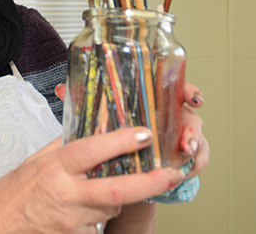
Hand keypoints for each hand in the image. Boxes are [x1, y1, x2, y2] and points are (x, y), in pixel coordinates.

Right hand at [0, 128, 184, 233]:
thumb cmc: (10, 195)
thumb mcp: (33, 162)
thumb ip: (61, 148)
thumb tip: (86, 130)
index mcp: (54, 168)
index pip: (91, 151)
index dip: (119, 142)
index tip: (144, 133)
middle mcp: (65, 194)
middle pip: (116, 189)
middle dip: (149, 182)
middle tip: (172, 173)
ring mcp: (71, 220)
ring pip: (111, 206)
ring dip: (119, 196)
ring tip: (111, 185)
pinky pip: (98, 224)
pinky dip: (101, 214)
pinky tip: (88, 208)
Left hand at [54, 82, 208, 181]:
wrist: (126, 158)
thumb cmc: (117, 129)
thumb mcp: (103, 113)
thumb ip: (87, 100)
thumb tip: (62, 89)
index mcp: (154, 97)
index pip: (173, 86)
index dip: (186, 89)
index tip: (191, 97)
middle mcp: (170, 114)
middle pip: (188, 113)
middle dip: (191, 124)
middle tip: (186, 134)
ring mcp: (179, 135)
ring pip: (192, 137)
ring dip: (191, 143)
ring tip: (185, 150)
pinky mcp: (183, 156)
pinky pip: (193, 160)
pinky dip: (190, 164)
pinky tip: (183, 169)